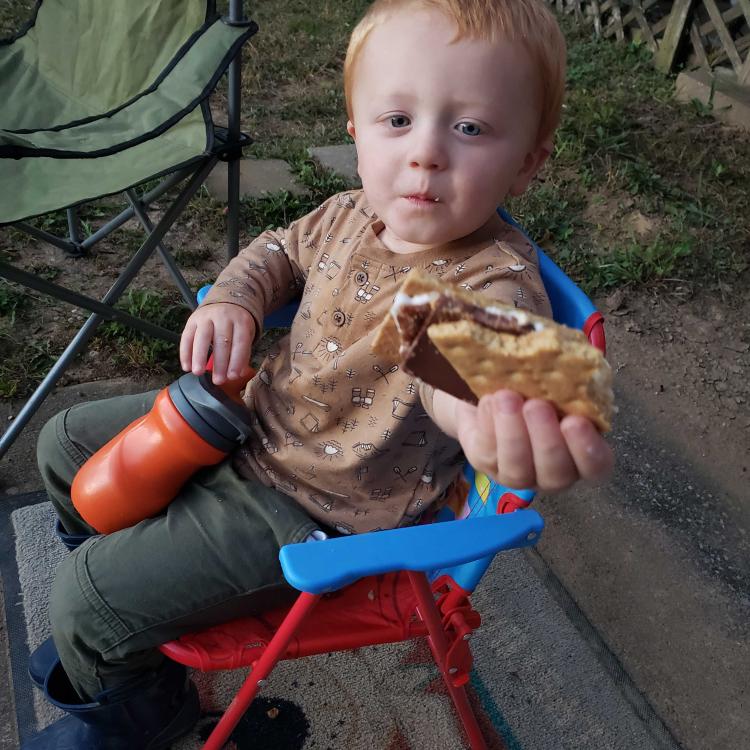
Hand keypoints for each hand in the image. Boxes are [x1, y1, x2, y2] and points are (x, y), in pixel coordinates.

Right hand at [179, 303, 255, 384]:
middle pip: (221, 341)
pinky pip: (187, 337)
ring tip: (198, 373)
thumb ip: (242, 353)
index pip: (240, 342)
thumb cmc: (236, 325)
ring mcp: (207, 317)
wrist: (225, 303)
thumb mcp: (246, 335)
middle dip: (220, 363)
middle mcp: (224, 316)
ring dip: (199, 357)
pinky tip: (186, 367)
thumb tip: (236, 374)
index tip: (232, 377)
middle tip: (218, 380)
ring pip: (202, 337)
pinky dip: (185, 353)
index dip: (236, 361)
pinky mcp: (192, 319)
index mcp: (241, 321)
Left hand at [455, 390, 613, 491]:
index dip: (588, 448)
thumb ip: (566, 375)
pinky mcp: (487, 465)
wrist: (492, 390)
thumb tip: (566, 354)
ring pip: (518, 468)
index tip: (576, 421)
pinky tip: (489, 400)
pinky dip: (488, 425)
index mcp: (582, 454)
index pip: (596, 464)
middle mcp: (554, 473)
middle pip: (555, 471)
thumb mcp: (554, 379)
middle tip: (536, 405)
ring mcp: (519, 474)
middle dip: (546, 438)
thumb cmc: (535, 386)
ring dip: (513, 432)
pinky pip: (488, 453)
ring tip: (507, 398)